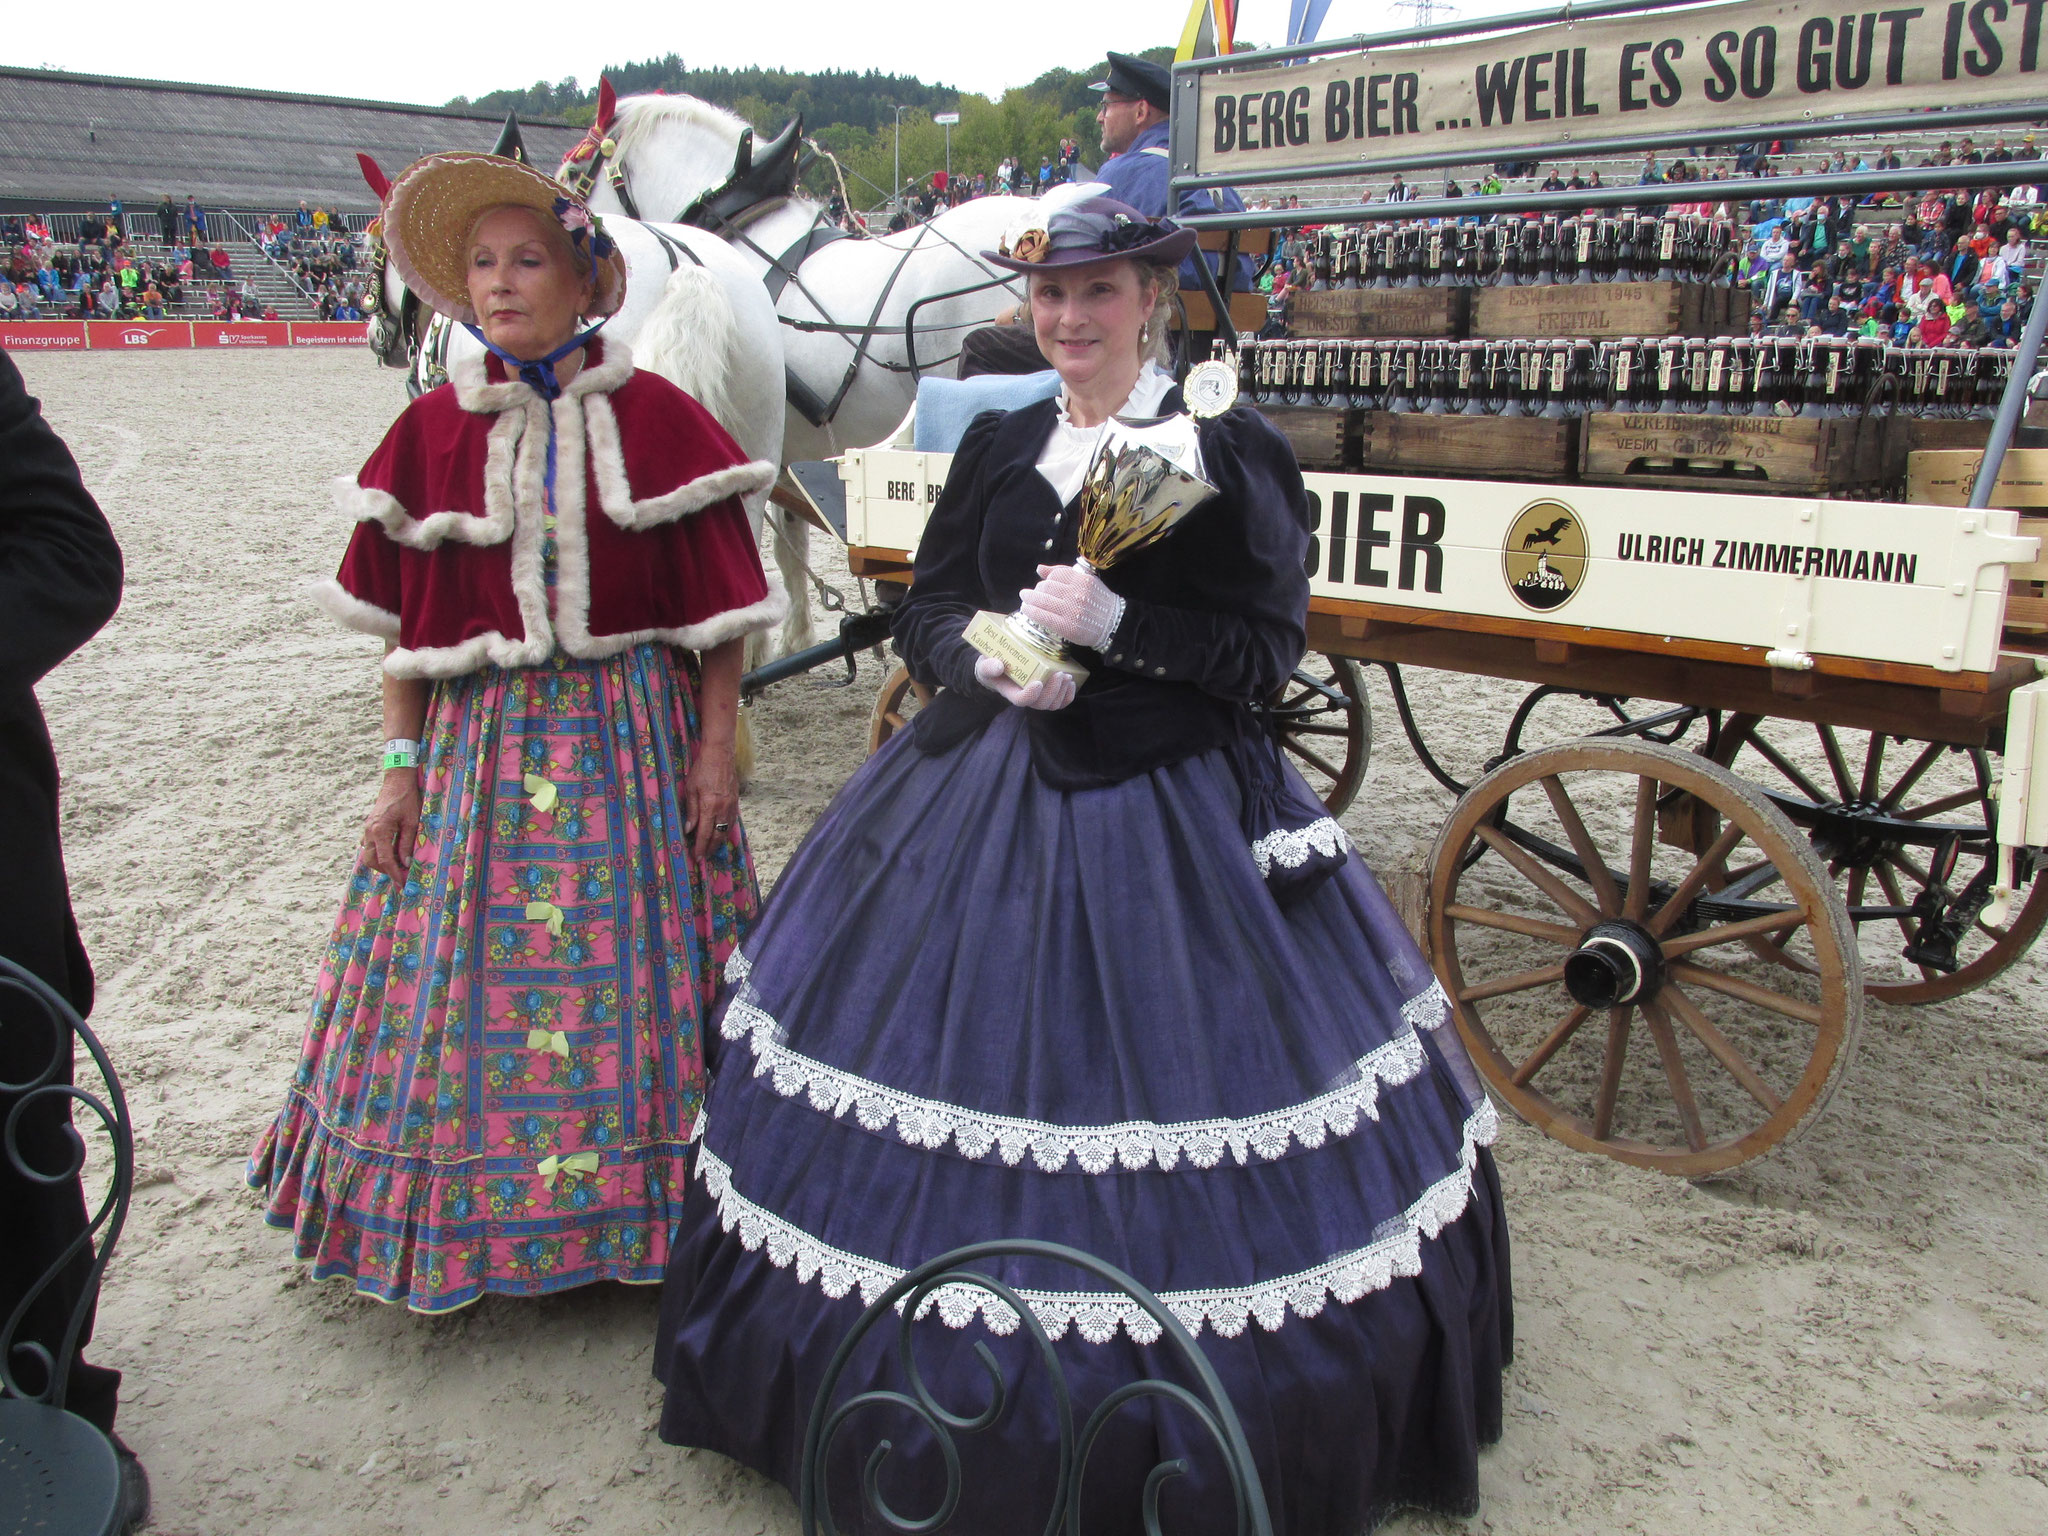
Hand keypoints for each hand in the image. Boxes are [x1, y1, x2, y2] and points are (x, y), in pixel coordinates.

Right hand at [362, 769, 420, 883]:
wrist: (397, 781)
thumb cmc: (407, 799)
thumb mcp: (412, 822)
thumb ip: (406, 843)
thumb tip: (405, 863)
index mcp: (379, 831)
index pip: (385, 860)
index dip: (394, 874)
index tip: (403, 883)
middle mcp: (369, 832)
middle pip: (372, 861)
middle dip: (386, 871)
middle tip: (402, 876)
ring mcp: (367, 829)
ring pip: (369, 855)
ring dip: (382, 863)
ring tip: (400, 865)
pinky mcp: (369, 827)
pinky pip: (369, 846)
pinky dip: (379, 854)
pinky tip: (393, 854)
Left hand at [684, 739, 739, 861]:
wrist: (720, 755)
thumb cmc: (702, 770)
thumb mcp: (691, 789)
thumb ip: (691, 811)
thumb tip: (689, 829)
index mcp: (709, 806)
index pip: (705, 833)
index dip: (701, 847)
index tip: (697, 857)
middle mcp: (723, 809)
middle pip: (718, 835)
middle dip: (710, 848)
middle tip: (704, 857)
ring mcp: (731, 806)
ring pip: (727, 830)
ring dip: (719, 841)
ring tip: (712, 849)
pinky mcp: (736, 802)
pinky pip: (732, 821)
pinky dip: (726, 830)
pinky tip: (722, 833)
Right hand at [975, 653, 1075, 710]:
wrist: (999, 665)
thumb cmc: (991, 665)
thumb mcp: (984, 664)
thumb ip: (988, 666)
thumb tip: (998, 666)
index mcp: (1010, 692)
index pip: (1021, 700)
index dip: (1031, 695)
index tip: (1038, 682)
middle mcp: (1025, 697)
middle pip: (1041, 704)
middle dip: (1053, 691)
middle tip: (1060, 674)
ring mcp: (1037, 697)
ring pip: (1052, 704)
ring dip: (1062, 692)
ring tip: (1066, 676)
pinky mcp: (1047, 692)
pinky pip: (1061, 702)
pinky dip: (1068, 695)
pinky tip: (1071, 683)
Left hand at [1019, 564, 1122, 650]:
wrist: (1114, 625)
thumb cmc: (1099, 603)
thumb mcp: (1087, 582)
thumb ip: (1064, 574)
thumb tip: (1039, 569)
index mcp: (1082, 580)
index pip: (1056, 575)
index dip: (1045, 580)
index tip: (1041, 586)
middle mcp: (1077, 594)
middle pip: (1046, 587)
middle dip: (1035, 591)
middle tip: (1029, 595)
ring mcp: (1071, 610)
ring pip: (1042, 600)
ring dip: (1029, 600)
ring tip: (1025, 601)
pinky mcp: (1067, 627)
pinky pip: (1043, 616)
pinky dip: (1031, 612)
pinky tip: (1026, 610)